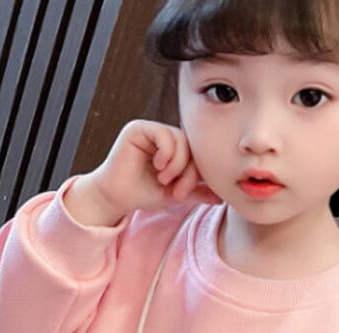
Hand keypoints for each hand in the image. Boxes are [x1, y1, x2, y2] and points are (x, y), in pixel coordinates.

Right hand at [89, 118, 223, 216]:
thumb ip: (198, 192)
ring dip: (177, 164)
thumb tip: (221, 197)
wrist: (117, 198)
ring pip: (180, 139)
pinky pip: (164, 134)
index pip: (198, 154)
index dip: (197, 173)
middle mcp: (165, 137)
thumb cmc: (143, 194)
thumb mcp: (176, 195)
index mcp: (175, 149)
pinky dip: (166, 153)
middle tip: (177, 191)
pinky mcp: (139, 128)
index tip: (184, 194)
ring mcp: (152, 131)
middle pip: (192, 146)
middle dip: (188, 171)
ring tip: (164, 179)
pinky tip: (158, 167)